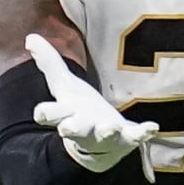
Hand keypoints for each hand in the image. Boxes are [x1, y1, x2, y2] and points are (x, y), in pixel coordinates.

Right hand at [26, 33, 158, 180]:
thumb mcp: (64, 86)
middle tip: (68, 128)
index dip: (44, 114)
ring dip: (107, 131)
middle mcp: (83, 128)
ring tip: (112, 127)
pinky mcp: (127, 139)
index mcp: (65, 115)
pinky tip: (153, 127)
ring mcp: (106, 135)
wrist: (100, 148)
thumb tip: (30, 36)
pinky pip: (136, 137)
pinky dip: (144, 133)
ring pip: (104, 135)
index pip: (47, 115)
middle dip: (72, 127)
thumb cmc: (78, 111)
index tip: (41, 113)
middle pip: (73, 129)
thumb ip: (50, 63)